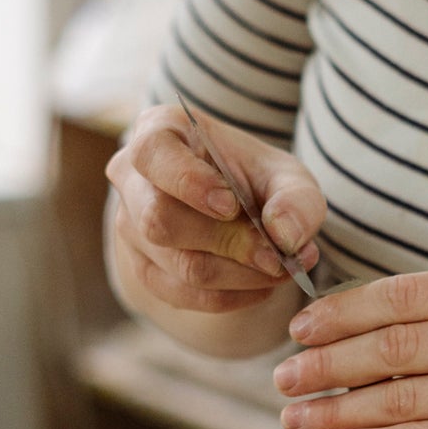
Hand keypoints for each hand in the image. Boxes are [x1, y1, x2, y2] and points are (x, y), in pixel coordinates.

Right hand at [107, 105, 324, 314]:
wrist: (241, 206)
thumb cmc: (256, 180)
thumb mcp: (288, 177)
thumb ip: (296, 199)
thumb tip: (284, 235)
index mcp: (159, 132)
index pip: (152, 154)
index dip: (188, 182)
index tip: (231, 205)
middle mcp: (132, 179)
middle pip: (161, 221)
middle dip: (228, 243)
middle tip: (277, 256)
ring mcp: (131, 228)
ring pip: (178, 265)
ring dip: (239, 276)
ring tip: (280, 270)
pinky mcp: (145, 269)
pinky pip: (182, 295)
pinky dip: (230, 296)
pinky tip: (262, 287)